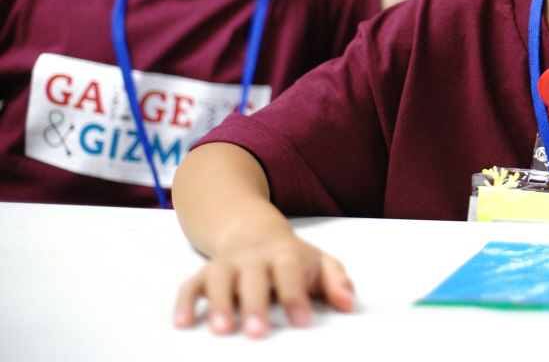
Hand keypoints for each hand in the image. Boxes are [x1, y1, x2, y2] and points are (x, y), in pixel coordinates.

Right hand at [174, 228, 354, 338]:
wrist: (255, 231)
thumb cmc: (293, 258)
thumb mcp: (320, 263)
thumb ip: (337, 282)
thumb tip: (349, 305)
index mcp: (285, 253)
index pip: (290, 271)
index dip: (295, 296)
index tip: (302, 322)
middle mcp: (254, 257)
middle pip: (253, 276)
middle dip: (255, 305)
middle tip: (258, 333)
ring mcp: (228, 263)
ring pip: (219, 279)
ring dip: (218, 303)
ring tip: (221, 331)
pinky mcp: (205, 272)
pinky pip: (191, 284)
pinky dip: (185, 302)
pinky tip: (183, 323)